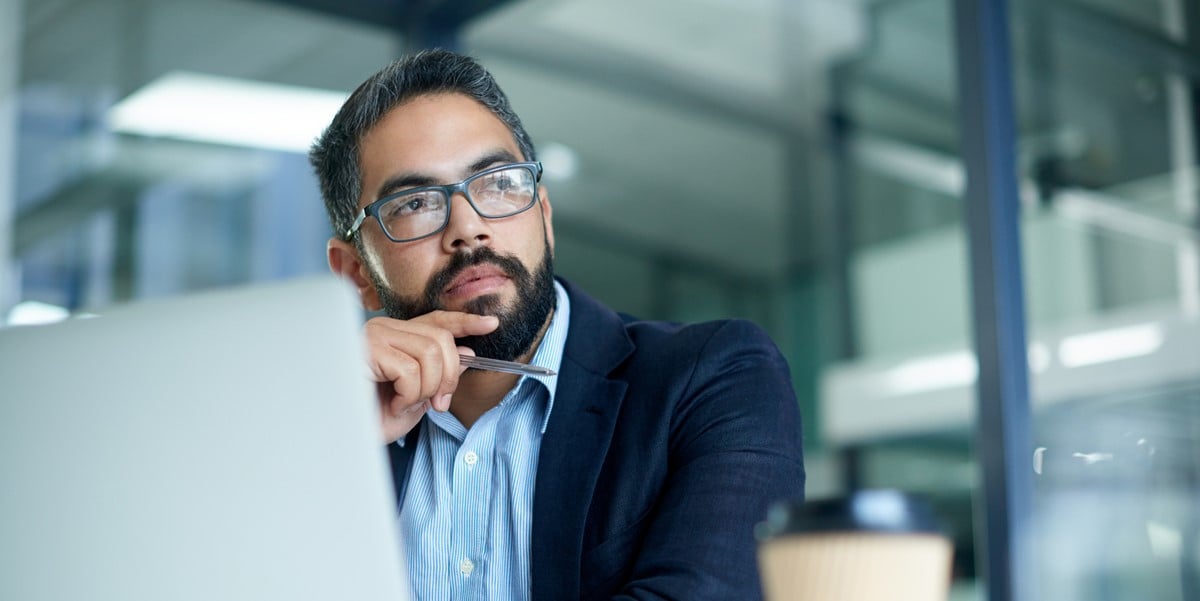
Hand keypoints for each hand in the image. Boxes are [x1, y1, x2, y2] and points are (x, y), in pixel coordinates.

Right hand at [364, 311, 498, 442]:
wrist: (344, 437)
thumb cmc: (373, 418)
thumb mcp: (417, 397)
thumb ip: (439, 373)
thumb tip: (466, 352)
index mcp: (397, 336)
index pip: (437, 320)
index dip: (465, 321)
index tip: (491, 323)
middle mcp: (385, 329)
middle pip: (441, 339)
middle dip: (448, 376)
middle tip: (437, 404)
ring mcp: (374, 336)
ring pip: (430, 354)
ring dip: (427, 389)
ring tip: (405, 405)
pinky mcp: (366, 349)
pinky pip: (410, 371)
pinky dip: (409, 396)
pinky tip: (392, 405)